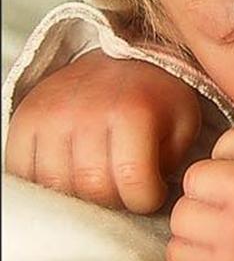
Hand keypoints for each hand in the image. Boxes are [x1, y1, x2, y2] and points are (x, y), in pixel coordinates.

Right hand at [5, 50, 200, 212]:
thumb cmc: (158, 98)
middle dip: (115, 201)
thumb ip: (174, 162)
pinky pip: (23, 173)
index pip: (134, 182)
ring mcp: (51, 115)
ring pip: (56, 187)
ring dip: (81, 197)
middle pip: (93, 189)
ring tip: (101, 181)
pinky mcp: (26, 118)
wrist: (125, 59)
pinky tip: (70, 176)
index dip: (147, 200)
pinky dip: (45, 186)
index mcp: (133, 111)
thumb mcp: (184, 124)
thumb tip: (151, 196)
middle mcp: (87, 111)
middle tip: (126, 190)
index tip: (152, 193)